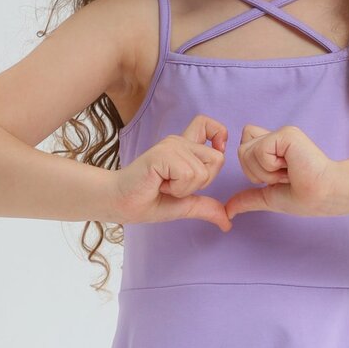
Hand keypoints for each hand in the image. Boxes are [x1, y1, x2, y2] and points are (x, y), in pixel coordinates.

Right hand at [113, 115, 232, 230]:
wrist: (120, 204)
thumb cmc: (146, 201)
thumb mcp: (184, 205)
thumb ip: (206, 207)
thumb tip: (227, 222)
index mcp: (184, 149)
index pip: (208, 125)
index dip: (218, 135)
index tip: (210, 154)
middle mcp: (179, 142)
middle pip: (217, 158)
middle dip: (202, 182)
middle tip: (176, 185)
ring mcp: (170, 146)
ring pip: (203, 171)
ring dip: (185, 188)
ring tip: (164, 185)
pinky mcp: (162, 153)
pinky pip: (188, 174)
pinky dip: (177, 188)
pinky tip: (159, 184)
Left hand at [223, 124, 341, 220]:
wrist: (325, 196)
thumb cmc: (306, 197)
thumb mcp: (269, 198)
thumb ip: (249, 199)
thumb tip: (228, 211)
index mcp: (273, 149)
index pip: (244, 147)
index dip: (252, 168)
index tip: (276, 179)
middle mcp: (276, 137)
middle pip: (241, 149)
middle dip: (255, 171)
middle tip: (281, 177)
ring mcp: (282, 134)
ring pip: (245, 150)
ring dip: (264, 171)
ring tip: (287, 173)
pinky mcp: (287, 134)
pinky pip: (259, 150)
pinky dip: (270, 166)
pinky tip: (290, 168)